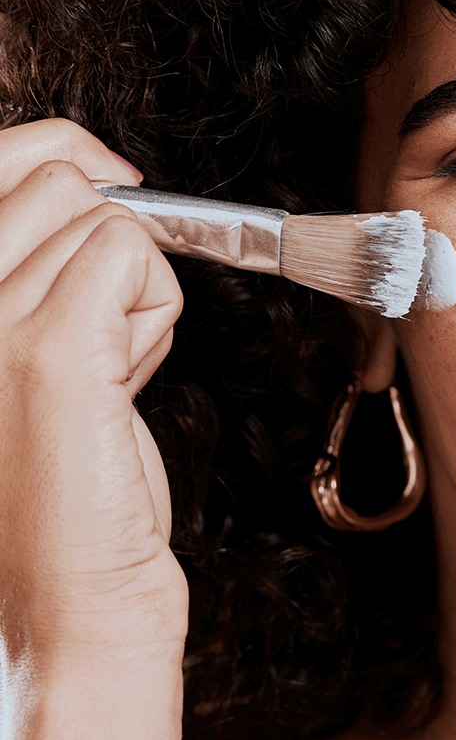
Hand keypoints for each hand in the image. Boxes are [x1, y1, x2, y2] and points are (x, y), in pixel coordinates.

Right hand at [0, 119, 186, 660]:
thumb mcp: (35, 352)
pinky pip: (135, 259)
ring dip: (137, 296)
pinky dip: (155, 314)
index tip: (116, 178)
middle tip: (104, 336)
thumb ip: (45, 272)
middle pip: (62, 183)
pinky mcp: (49, 349)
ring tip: (106, 374)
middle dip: (110, 251)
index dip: (68, 151)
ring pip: (111, 225)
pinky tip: (125, 380)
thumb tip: (102, 189)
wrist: (70, 588)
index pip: (1, 158)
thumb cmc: (61, 481)